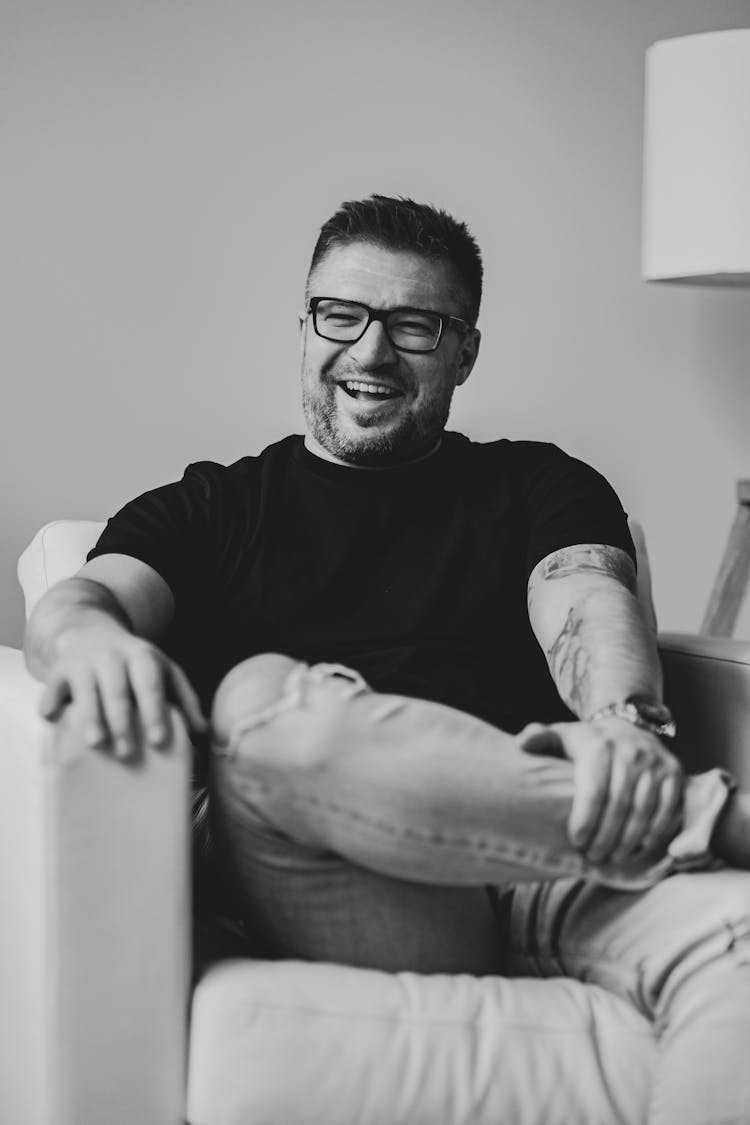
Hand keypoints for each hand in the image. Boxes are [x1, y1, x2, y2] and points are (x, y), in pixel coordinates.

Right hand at [39, 623, 206, 757]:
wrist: (91, 631)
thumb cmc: (134, 663)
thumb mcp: (163, 671)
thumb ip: (184, 699)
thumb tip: (203, 731)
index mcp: (142, 657)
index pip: (150, 685)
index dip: (154, 712)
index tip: (158, 740)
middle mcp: (112, 656)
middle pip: (118, 690)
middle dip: (123, 722)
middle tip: (127, 753)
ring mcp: (84, 661)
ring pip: (86, 689)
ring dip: (91, 716)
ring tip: (96, 743)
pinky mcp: (59, 669)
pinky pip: (53, 687)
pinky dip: (51, 702)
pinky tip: (52, 718)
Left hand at [517, 717, 683, 864]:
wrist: (628, 726)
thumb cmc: (587, 743)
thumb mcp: (561, 736)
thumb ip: (538, 738)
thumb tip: (521, 744)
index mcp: (599, 746)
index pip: (594, 791)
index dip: (585, 820)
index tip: (576, 842)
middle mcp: (630, 752)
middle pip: (619, 806)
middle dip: (605, 837)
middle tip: (594, 857)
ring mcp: (655, 762)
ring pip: (644, 810)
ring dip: (629, 840)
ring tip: (614, 857)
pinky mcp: (674, 772)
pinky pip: (667, 808)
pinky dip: (655, 832)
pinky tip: (640, 847)